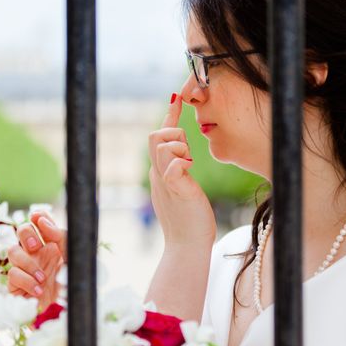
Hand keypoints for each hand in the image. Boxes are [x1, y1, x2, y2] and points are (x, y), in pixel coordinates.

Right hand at [7, 212, 65, 309]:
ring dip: (28, 263)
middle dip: (26, 234)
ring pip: (13, 252)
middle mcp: (38, 253)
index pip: (40, 222)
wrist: (71, 312)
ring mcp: (26, 269)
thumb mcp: (73, 256)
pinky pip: (12, 275)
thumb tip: (41, 219)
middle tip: (35, 246)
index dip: (38, 216)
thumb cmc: (74, 284)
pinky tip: (40, 289)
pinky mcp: (17, 286)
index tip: (38, 216)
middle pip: (21, 230)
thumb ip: (60, 235)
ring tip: (43, 278)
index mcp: (53, 244)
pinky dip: (26, 281)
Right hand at [148, 93, 215, 248]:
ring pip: (163, 146)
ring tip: (190, 166)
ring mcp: (165, 182)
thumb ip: (176, 172)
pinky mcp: (177, 190)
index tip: (176, 98)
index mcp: (159, 172)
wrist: (186, 247)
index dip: (169, 116)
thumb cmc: (189, 221)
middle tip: (189, 153)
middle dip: (174, 133)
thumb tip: (181, 160)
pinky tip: (190, 172)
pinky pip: (173, 167)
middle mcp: (158, 174)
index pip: (159, 138)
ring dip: (181, 148)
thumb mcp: (180, 189)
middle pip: (155, 136)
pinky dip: (182, 163)